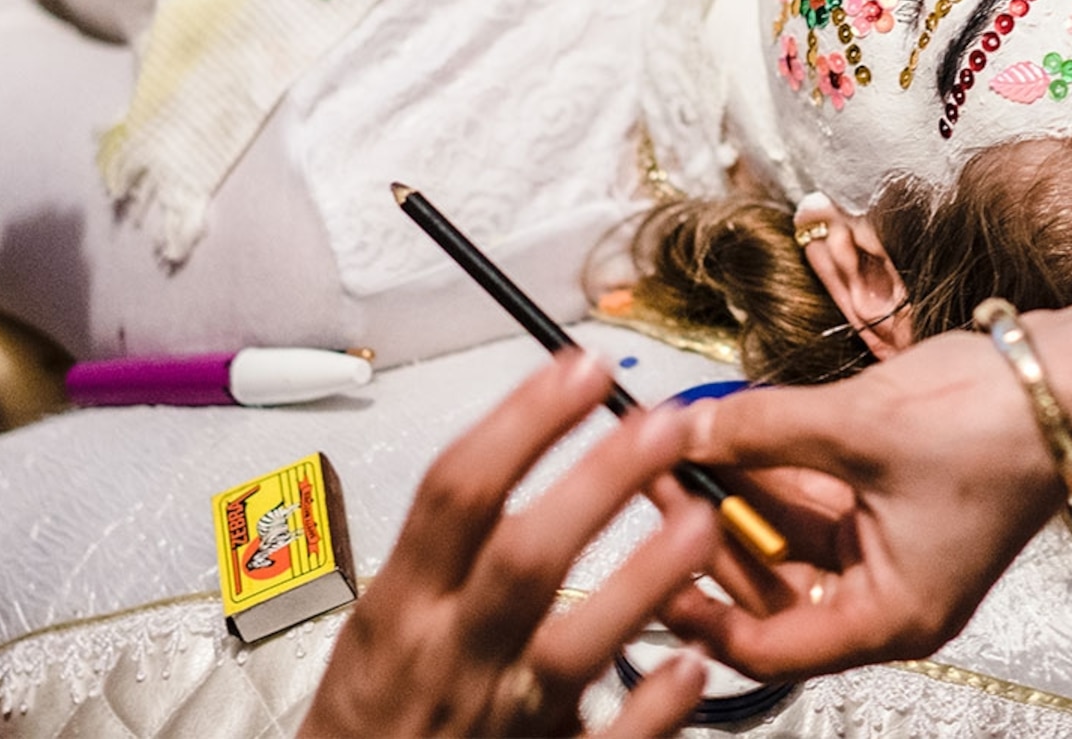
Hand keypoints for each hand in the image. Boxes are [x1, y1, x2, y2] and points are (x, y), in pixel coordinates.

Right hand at [297, 351, 717, 737]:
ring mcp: (495, 723)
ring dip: (641, 582)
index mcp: (402, 608)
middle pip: (523, 556)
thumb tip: (536, 460)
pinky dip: (650, 710)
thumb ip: (452, 559)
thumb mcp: (383, 626)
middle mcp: (449, 659)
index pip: (456, 491)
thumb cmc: (370, 722)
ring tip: (701, 521)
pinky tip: (693, 666)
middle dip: (596, 481)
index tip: (580, 368)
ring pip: (569, 651)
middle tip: (660, 424)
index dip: (523, 420)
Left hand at [660, 275, 1071, 677]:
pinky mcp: (897, 504)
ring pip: (791, 544)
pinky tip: (731, 438)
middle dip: (710, 541)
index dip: (700, 614)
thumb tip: (681, 431)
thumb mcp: (856, 429)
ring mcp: (895, 550)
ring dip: (740, 500)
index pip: (769, 647)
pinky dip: (777, 476)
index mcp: (890, 617)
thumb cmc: (993, 426)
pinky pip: (818, 504)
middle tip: (652, 489)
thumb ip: (759, 432)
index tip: (645, 572)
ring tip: (679, 454)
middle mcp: (891, 597)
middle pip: (774, 594)